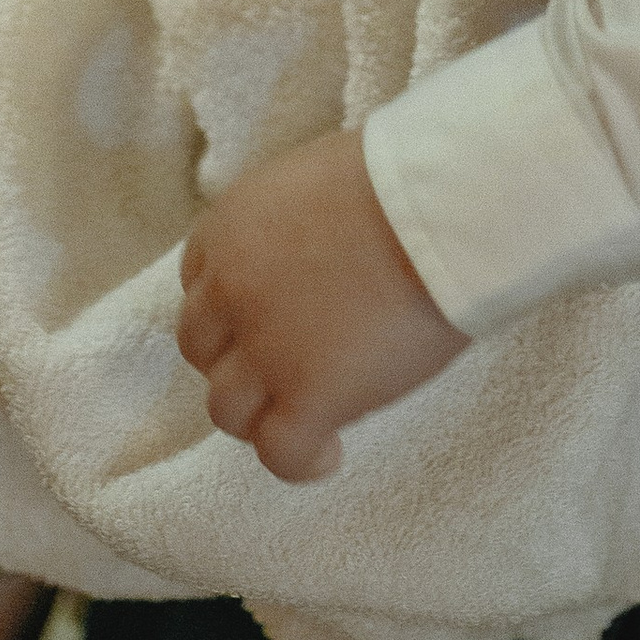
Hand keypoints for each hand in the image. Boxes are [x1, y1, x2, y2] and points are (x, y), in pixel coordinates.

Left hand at [177, 131, 466, 482]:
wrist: (440, 208)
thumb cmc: (401, 178)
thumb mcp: (315, 180)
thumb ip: (291, 224)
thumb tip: (312, 252)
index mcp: (229, 229)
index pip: (199, 286)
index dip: (232, 310)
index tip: (266, 319)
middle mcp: (231, 292)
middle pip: (203, 349)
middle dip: (238, 361)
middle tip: (287, 366)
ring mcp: (266, 351)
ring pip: (227, 409)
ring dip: (260, 414)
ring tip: (307, 414)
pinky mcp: (309, 399)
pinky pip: (281, 454)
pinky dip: (301, 461)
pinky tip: (331, 451)